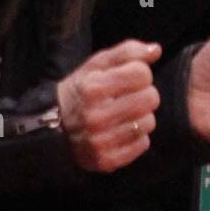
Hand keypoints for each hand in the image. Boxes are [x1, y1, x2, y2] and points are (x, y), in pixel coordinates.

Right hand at [57, 39, 160, 172]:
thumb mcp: (96, 64)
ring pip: (148, 122)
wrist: (53, 127)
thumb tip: (156, 49)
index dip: (140, 73)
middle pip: (150, 98)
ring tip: (126, 114)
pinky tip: (123, 130)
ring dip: (142, 116)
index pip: (142, 73)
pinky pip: (142, 144)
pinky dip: (137, 137)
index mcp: (94, 87)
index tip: (130, 77)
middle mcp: (96, 116)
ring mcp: (101, 141)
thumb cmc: (80, 91)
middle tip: (131, 96)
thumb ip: (127, 52)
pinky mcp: (107, 160)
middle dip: (145, 94)